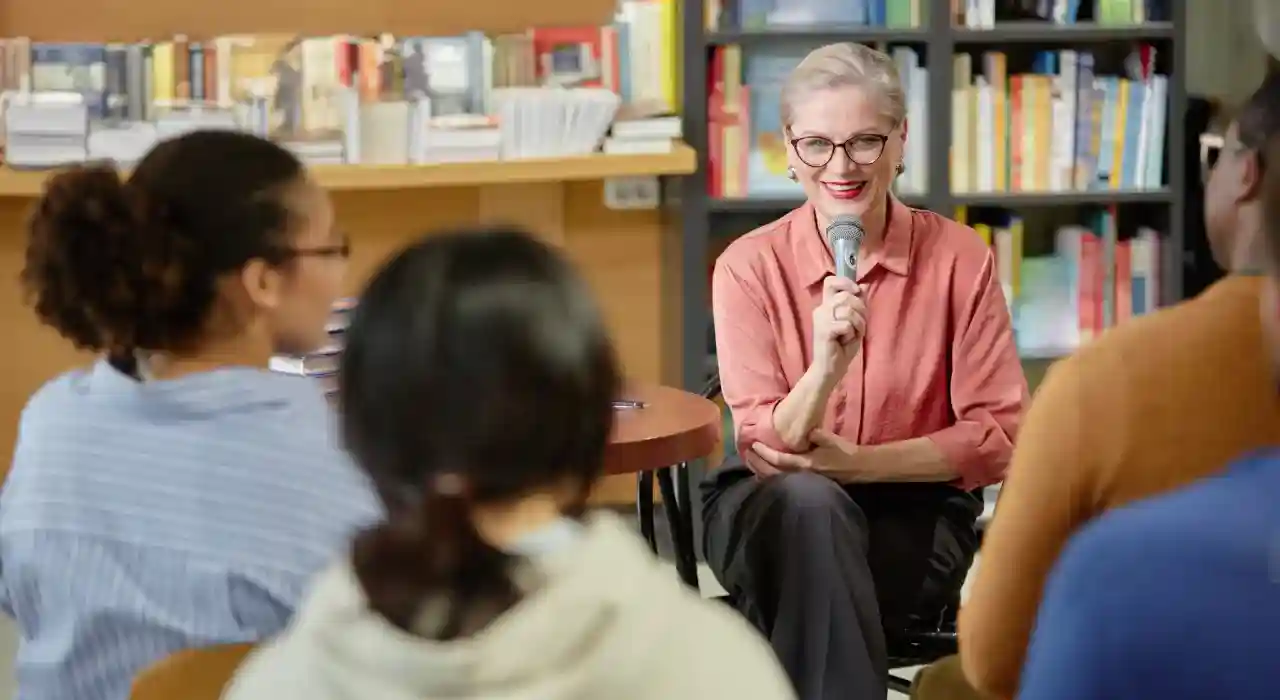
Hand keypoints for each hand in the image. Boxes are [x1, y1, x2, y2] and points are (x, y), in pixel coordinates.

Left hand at [747, 429, 875, 482]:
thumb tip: (806, 430)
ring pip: (777, 479)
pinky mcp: (806, 481)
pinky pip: (783, 480)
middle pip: (773, 473)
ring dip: (763, 471)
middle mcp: (802, 474)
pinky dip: (772, 476)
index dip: (765, 453)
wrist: (858, 468)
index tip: (754, 444)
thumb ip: (817, 434)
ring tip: (752, 462)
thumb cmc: (845, 452)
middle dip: (758, 464)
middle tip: (747, 454)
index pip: (779, 460)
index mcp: (806, 463)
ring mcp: (804, 480)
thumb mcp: (832, 440)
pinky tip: (766, 471)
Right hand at [812, 276, 866, 378]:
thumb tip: (864, 286)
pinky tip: (845, 341)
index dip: (845, 282)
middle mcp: (821, 309)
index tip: (856, 291)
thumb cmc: (842, 346)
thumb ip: (858, 304)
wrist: (830, 368)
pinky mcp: (824, 330)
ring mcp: (821, 319)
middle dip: (861, 309)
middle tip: (859, 324)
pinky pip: (847, 324)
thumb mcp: (855, 322)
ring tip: (853, 334)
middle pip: (846, 296)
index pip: (830, 282)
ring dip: (858, 323)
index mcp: (827, 305)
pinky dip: (852, 333)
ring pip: (848, 309)